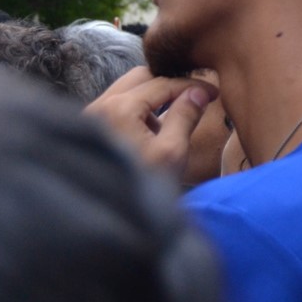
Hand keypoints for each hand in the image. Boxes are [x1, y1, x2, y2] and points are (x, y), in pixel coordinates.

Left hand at [84, 66, 217, 178]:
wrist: (103, 223)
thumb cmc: (140, 190)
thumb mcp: (171, 152)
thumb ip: (185, 116)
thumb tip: (199, 92)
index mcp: (118, 108)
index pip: (162, 83)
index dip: (192, 85)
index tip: (214, 91)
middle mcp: (98, 106)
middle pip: (140, 78)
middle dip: (169, 85)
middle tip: (193, 97)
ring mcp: (88, 119)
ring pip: (126, 91)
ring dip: (153, 99)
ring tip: (173, 121)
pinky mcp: (87, 132)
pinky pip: (116, 108)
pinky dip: (137, 112)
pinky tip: (151, 134)